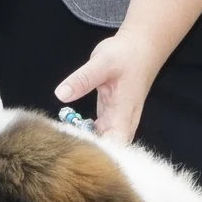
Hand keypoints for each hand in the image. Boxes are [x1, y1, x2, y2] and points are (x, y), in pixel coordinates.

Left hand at [53, 28, 166, 146]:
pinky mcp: (109, 117)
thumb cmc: (125, 55)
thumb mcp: (102, 63)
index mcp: (123, 115)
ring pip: (103, 144)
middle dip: (87, 153)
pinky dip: (86, 134)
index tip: (73, 149)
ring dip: (85, 144)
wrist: (140, 48)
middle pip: (109, 151)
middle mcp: (122, 124)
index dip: (96, 153)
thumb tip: (60, 95)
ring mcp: (116, 122)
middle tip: (61, 147)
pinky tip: (70, 131)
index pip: (114, 147)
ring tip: (62, 141)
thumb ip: (82, 79)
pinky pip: (98, 133)